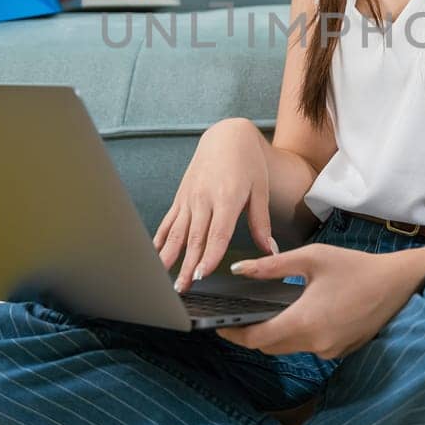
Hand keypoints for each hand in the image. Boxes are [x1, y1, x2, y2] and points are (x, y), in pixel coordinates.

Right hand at [154, 118, 277, 291]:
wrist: (227, 135)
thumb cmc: (247, 162)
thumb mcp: (260, 190)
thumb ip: (261, 223)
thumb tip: (270, 251)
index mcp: (227, 197)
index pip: (217, 233)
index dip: (209, 255)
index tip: (203, 275)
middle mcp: (204, 199)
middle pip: (194, 238)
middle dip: (186, 265)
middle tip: (181, 288)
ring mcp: (189, 198)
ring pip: (176, 232)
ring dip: (169, 257)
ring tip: (162, 277)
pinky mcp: (180, 197)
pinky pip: (168, 221)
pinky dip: (160, 239)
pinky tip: (155, 255)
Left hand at [216, 244, 424, 357]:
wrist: (398, 284)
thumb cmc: (355, 267)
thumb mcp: (312, 258)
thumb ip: (272, 266)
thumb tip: (239, 270)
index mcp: (304, 321)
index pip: (257, 338)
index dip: (235, 333)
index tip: (218, 325)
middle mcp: (315, 343)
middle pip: (270, 347)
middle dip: (251, 335)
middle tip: (236, 317)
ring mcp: (329, 351)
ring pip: (289, 348)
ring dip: (274, 335)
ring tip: (263, 313)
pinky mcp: (340, 351)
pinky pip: (308, 347)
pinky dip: (296, 335)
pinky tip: (297, 315)